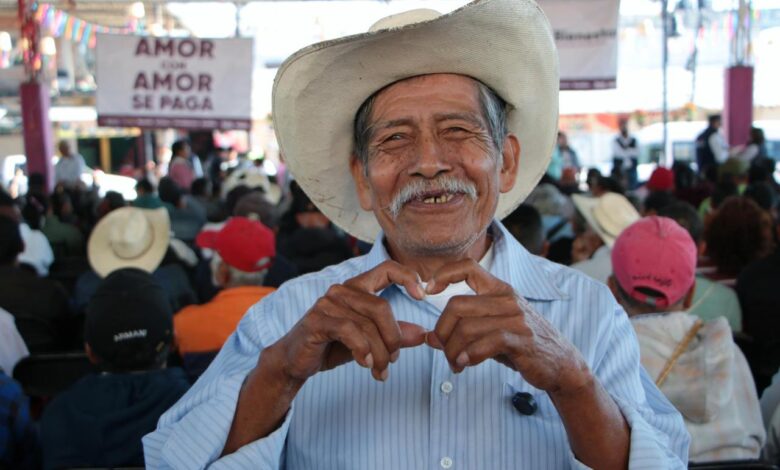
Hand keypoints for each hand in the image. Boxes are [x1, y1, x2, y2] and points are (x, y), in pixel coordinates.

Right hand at [274, 260, 427, 383]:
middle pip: (382, 308)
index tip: (422, 297)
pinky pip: (349, 332)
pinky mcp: (318, 320)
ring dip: (379, 353)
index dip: (408, 277)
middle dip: (393, 339)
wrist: (295, 361)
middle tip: (393, 360)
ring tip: (380, 371)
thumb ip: (394, 335)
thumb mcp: (370, 341)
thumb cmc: (333, 346)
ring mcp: (328, 303)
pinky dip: (362, 350)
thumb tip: (424, 335)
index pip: (387, 268)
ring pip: (367, 325)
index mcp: (357, 287)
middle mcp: (342, 290)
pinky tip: (365, 364)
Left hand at [425, 260, 589, 394]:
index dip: (443, 274)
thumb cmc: (522, 345)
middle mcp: (506, 299)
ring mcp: (515, 318)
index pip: (467, 267)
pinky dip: (468, 356)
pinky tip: (465, 364)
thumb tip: (429, 337)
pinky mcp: (520, 339)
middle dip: (442, 331)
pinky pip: (484, 344)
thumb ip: (462, 330)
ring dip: (452, 351)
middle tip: (443, 350)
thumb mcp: (491, 331)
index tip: (427, 292)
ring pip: (466, 328)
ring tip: (455, 363)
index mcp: (499, 289)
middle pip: (455, 305)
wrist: (561, 364)